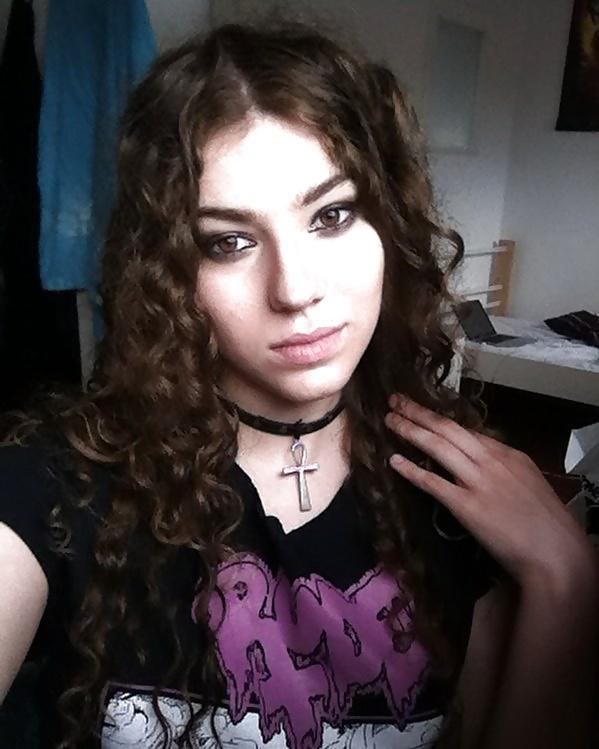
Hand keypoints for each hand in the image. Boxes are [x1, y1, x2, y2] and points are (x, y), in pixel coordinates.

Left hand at [385, 393, 595, 587]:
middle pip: (449, 429)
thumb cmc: (548, 523)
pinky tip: (395, 461)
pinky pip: (433, 483)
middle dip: (419, 412)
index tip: (423, 412)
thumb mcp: (530, 483)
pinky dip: (412, 470)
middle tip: (396, 400)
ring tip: (390, 419)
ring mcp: (478, 482)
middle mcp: (492, 461)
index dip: (441, 420)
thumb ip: (505, 470)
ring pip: (438, 446)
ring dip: (411, 430)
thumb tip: (482, 463)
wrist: (556, 553)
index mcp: (509, 455)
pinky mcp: (467, 506)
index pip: (469, 431)